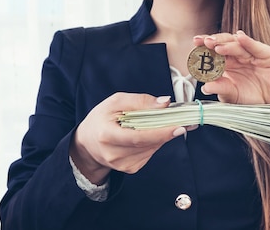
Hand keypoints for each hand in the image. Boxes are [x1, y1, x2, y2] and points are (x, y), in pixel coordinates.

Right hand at [70, 92, 184, 183]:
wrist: (87, 143)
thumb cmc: (100, 119)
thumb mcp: (115, 102)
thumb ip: (140, 101)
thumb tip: (164, 103)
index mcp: (107, 135)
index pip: (138, 137)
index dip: (160, 132)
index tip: (179, 125)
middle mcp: (114, 154)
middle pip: (148, 143)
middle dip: (167, 130)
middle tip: (182, 119)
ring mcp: (122, 165)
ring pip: (152, 148)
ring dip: (161, 135)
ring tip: (159, 122)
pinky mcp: (130, 169)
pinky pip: (150, 152)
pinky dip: (154, 142)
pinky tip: (147, 134)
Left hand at [193, 31, 269, 128]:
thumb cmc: (255, 98)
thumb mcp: (234, 95)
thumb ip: (221, 89)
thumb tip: (205, 87)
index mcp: (229, 63)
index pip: (214, 52)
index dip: (204, 48)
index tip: (194, 46)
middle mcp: (239, 55)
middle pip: (224, 44)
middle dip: (212, 41)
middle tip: (201, 41)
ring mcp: (253, 53)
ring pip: (238, 45)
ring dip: (226, 43)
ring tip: (215, 44)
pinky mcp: (268, 54)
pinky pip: (256, 47)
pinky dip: (248, 42)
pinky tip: (239, 37)